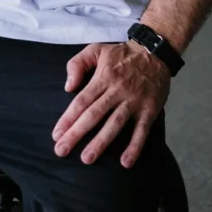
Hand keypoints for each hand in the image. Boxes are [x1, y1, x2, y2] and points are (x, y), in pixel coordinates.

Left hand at [51, 41, 169, 168]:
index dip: (68, 118)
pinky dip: (135, 146)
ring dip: (101, 142)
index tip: (56, 135)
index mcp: (102, 77)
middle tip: (62, 151)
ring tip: (87, 158)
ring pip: (115, 124)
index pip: (82, 101)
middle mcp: (117, 90)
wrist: (155, 52)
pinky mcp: (149, 109)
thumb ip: (77, 64)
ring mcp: (134, 101)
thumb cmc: (122, 54)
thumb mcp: (96, 49)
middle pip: (94, 114)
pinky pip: (142, 130)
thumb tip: (68, 87)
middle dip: (77, 134)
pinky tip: (125, 162)